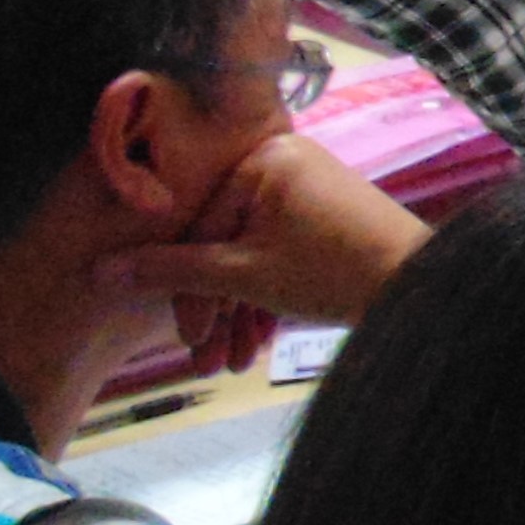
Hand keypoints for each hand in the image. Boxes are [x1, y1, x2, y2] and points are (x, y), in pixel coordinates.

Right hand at [98, 133, 432, 357]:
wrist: (423, 286)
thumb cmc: (332, 272)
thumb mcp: (244, 275)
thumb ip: (174, 272)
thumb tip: (101, 271)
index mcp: (261, 159)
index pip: (199, 228)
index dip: (186, 291)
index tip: (186, 341)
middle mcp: (285, 163)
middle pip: (225, 241)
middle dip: (216, 308)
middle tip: (208, 361)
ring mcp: (310, 189)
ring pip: (254, 254)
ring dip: (239, 311)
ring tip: (233, 365)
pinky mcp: (329, 216)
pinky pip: (282, 253)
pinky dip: (268, 295)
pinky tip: (257, 344)